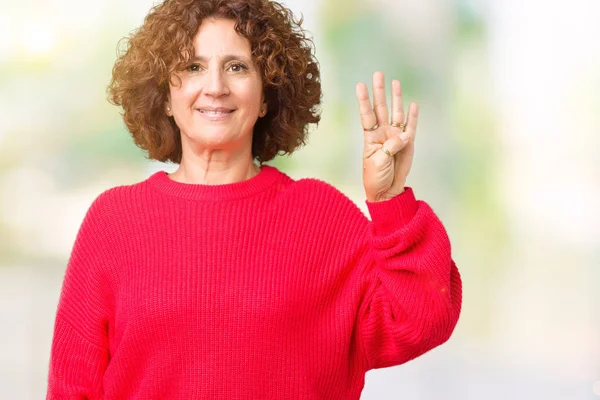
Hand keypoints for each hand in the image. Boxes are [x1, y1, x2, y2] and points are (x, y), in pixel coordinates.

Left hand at [356, 71, 418, 201]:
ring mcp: (395, 137)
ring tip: (395, 82)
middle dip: (380, 91)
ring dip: (396, 98)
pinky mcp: (408, 143)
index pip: (366, 115)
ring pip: (396, 113)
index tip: (360, 85)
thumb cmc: (376, 178)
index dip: (364, 100)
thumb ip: (390, 147)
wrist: (387, 191)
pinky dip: (413, 116)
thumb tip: (404, 135)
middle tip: (378, 74)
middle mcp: (382, 133)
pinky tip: (413, 104)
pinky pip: (411, 127)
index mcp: (370, 137)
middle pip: (381, 108)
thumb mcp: (378, 162)